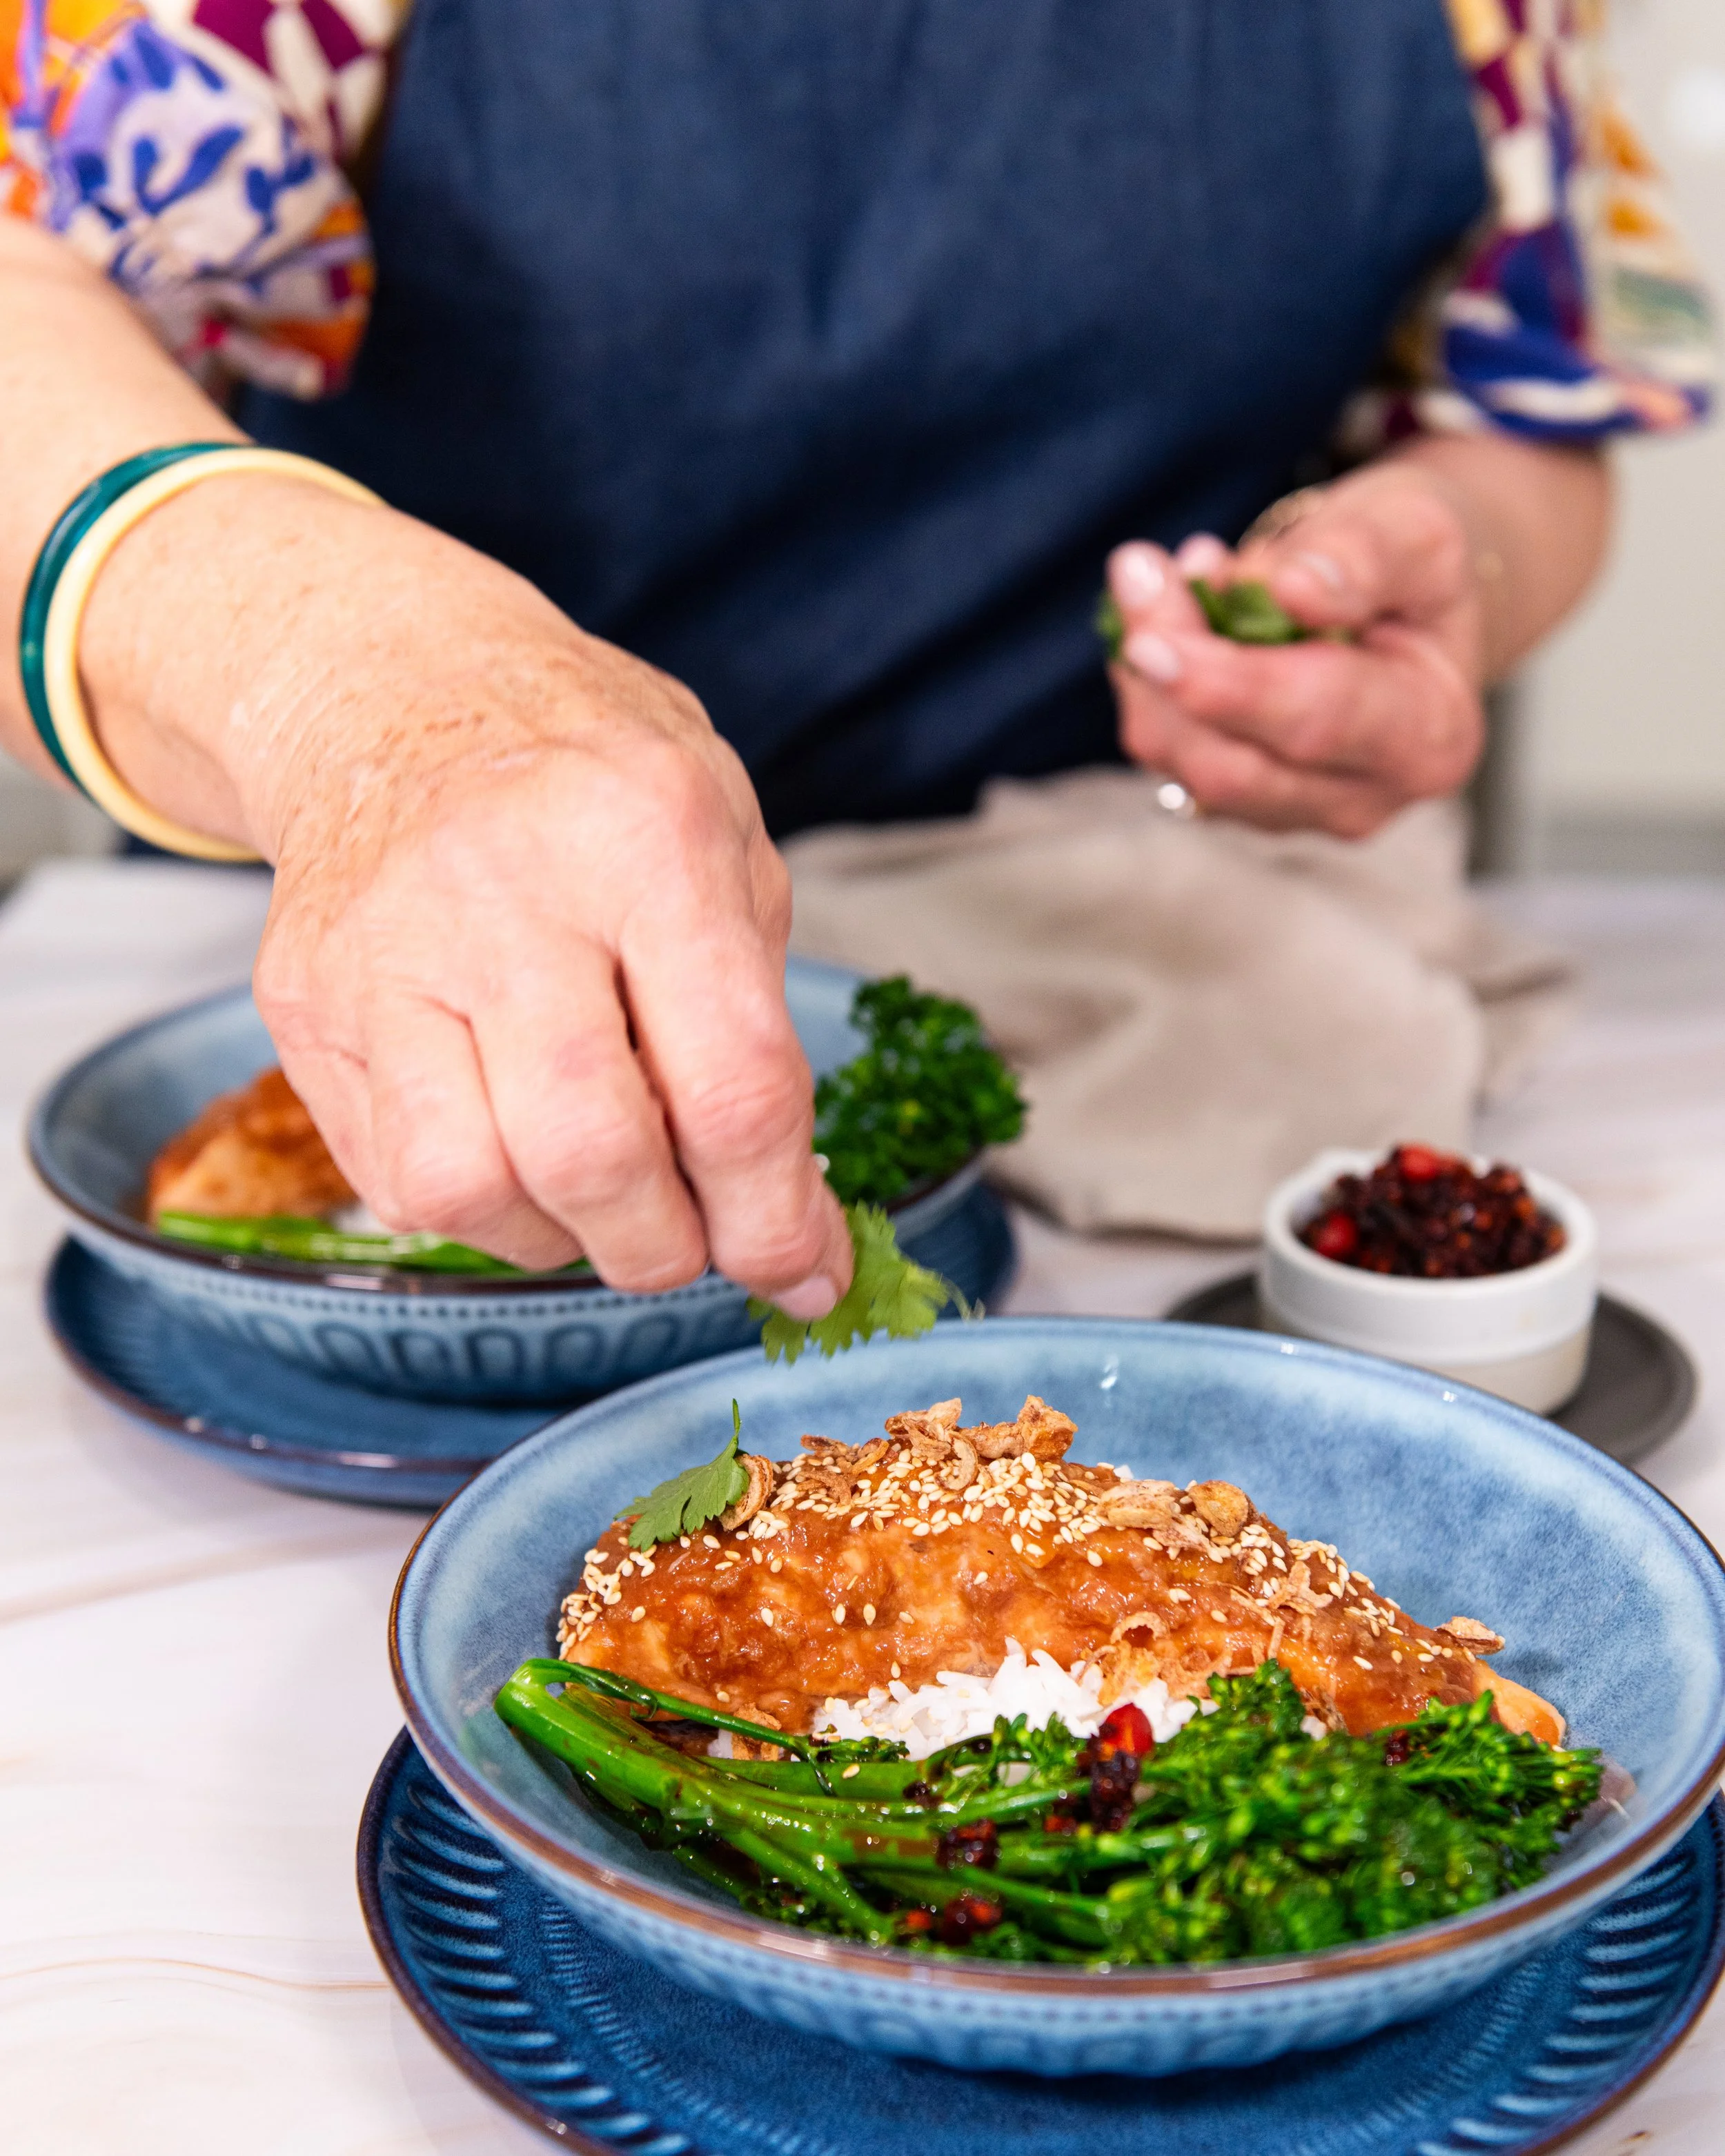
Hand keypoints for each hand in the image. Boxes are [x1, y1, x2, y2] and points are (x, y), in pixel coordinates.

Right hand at [87, 481, 853, 1306]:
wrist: (397, 689)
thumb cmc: (592, 779)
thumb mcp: (725, 847)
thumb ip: (759, 1029)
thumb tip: (789, 1225)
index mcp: (648, 840)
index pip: (732, 1086)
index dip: (778, 1217)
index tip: (801, 1269)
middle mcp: (506, 893)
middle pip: (591, 1154)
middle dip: (664, 1247)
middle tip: (692, 1238)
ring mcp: (383, 951)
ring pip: (468, 1190)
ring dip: (557, 1239)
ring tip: (595, 1192)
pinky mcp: (303, 1003)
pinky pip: (394, 1177)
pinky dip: (478, 1206)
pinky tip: (514, 1145)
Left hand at [1105, 461, 1488, 837]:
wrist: (1401, 601)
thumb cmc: (1415, 565)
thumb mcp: (1416, 530)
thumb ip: (1365, 556)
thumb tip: (1294, 589)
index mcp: (1428, 740)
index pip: (1314, 723)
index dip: (1227, 686)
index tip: (1151, 637)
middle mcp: (1363, 798)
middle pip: (1233, 767)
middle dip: (1168, 673)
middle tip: (1138, 571)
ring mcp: (1296, 811)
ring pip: (1186, 765)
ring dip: (1151, 670)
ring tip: (1169, 574)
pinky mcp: (1239, 801)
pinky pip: (1170, 752)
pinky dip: (1151, 682)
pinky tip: (1173, 616)